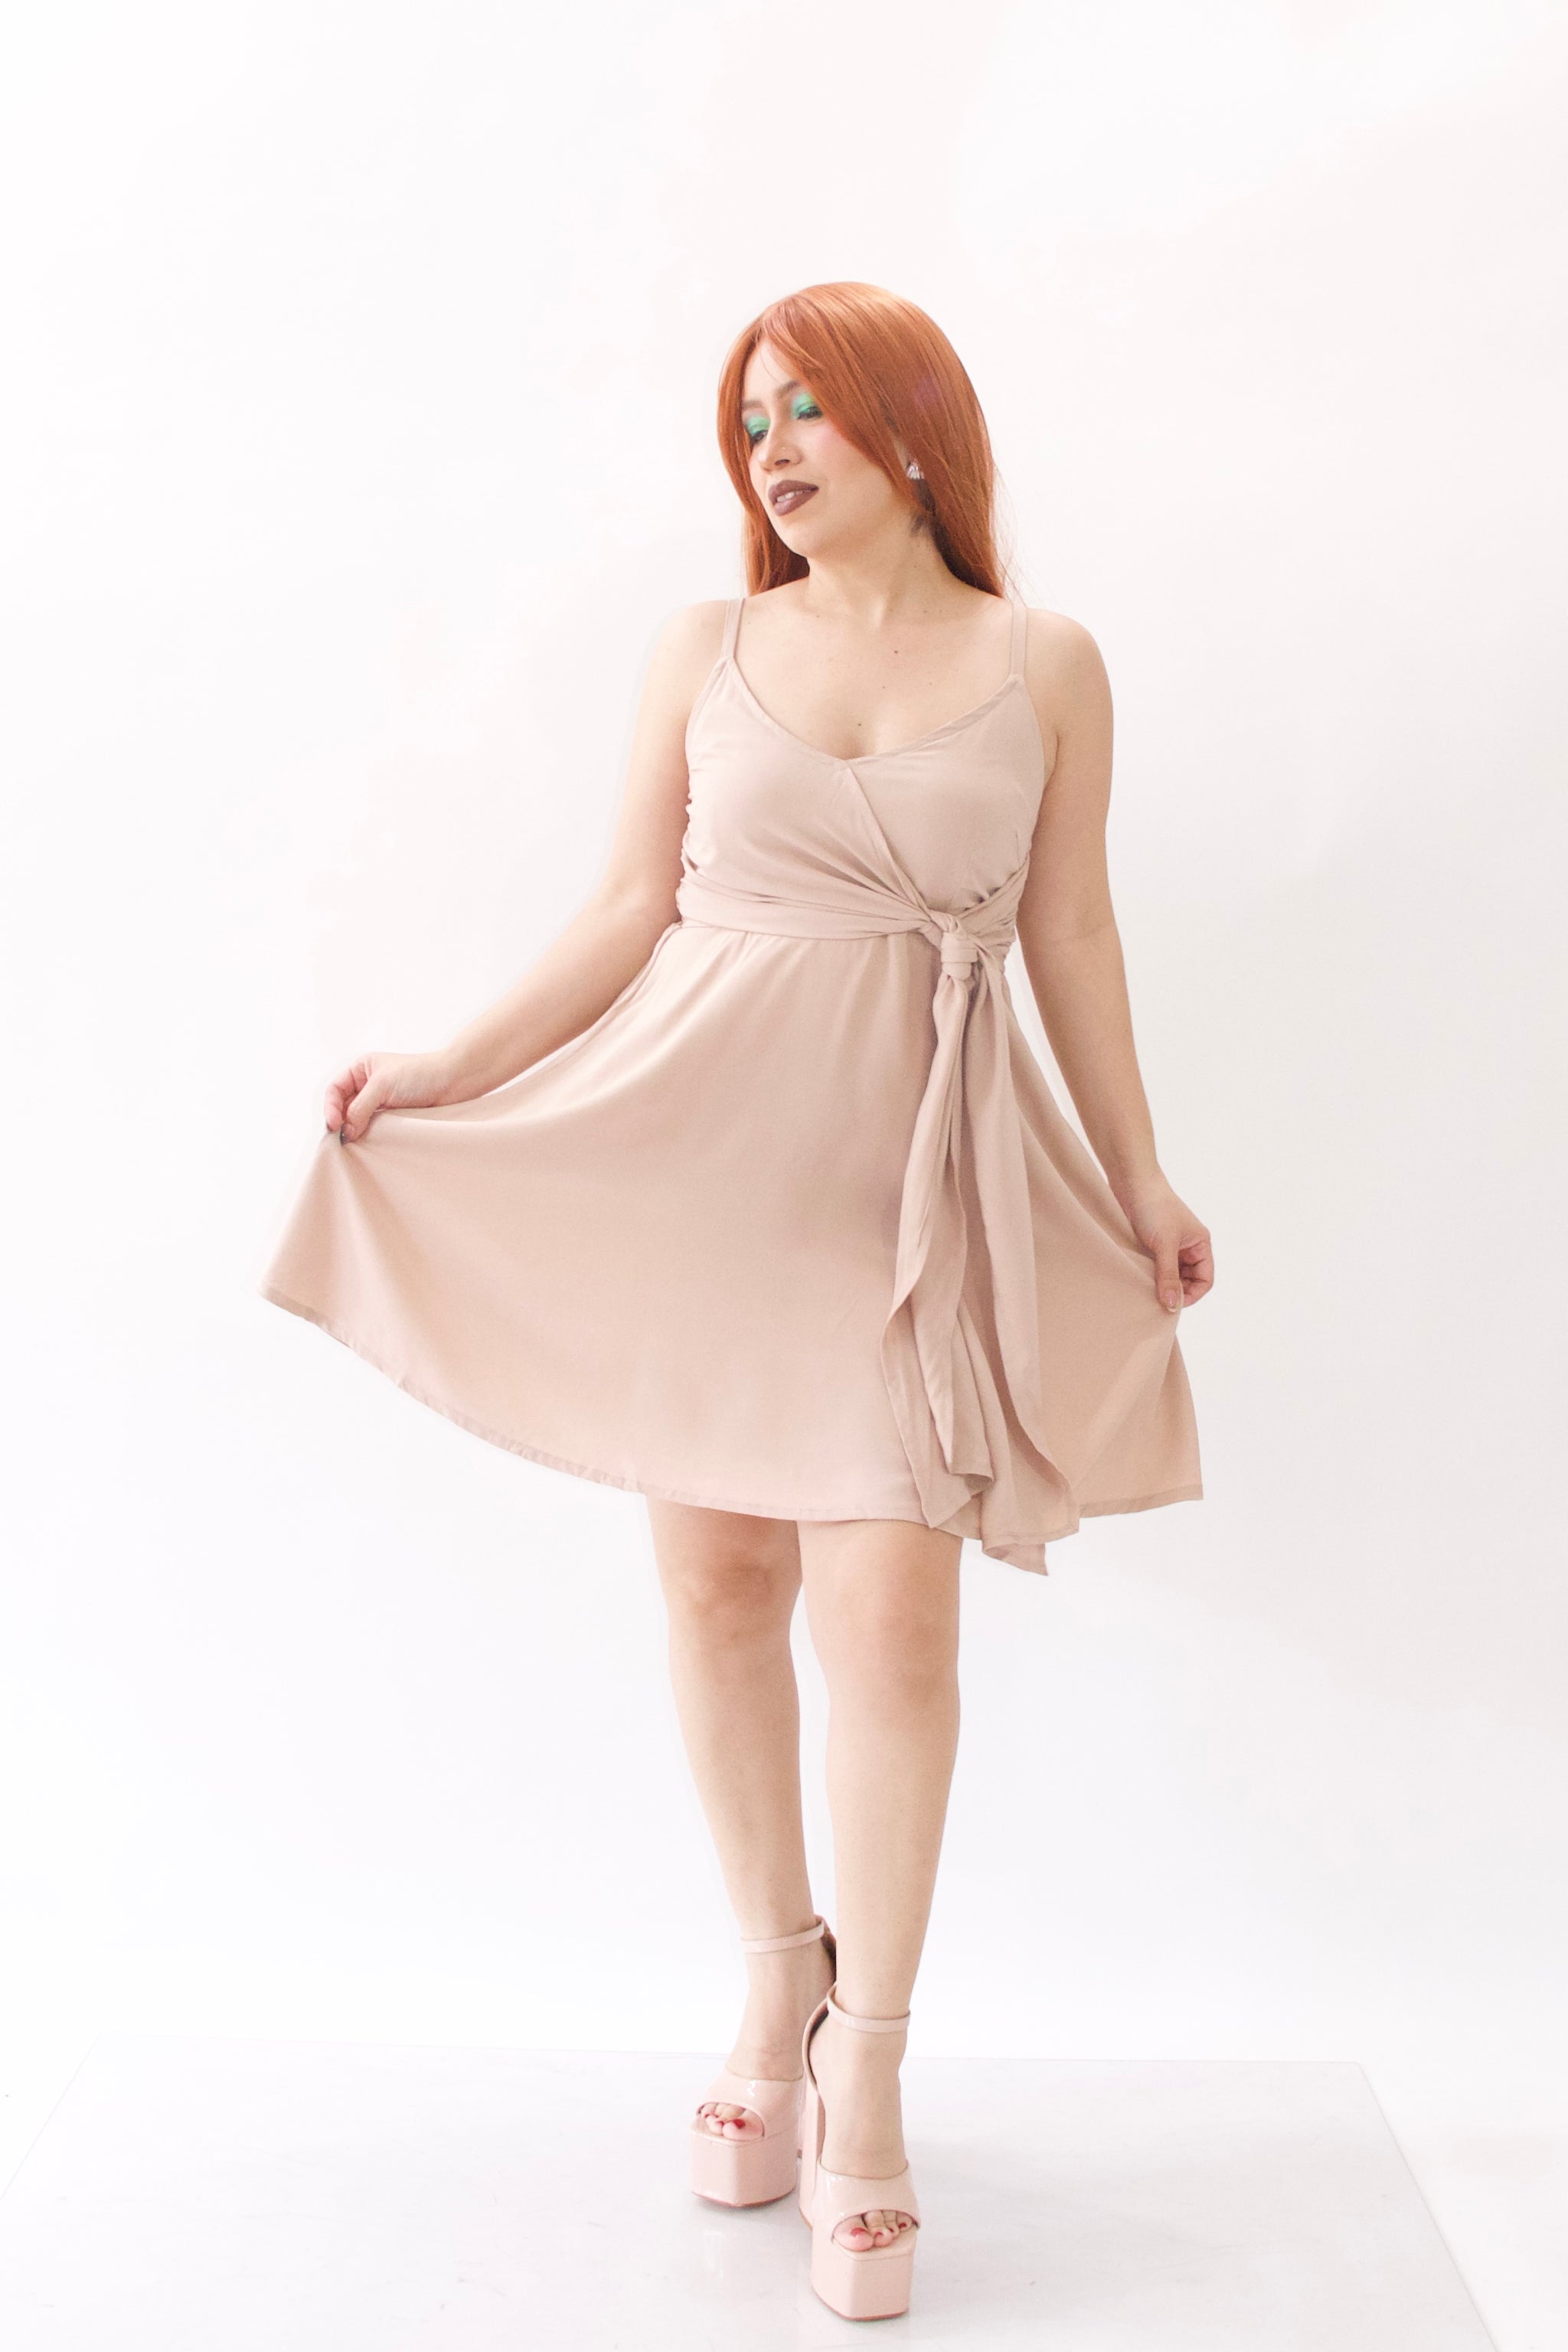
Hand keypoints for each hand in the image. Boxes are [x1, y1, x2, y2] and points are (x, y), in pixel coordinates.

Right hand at [325, 1050, 457, 1142]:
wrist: (453, 1082)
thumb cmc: (419, 1074)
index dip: (330, 1108)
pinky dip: (367, 1136)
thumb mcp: (382, 1086)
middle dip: (339, 1122)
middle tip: (340, 1140)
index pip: (334, 1090)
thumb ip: (360, 1108)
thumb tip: (345, 1132)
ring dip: (353, 1131)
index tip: (334, 1125)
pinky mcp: (392, 1117)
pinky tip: (367, 1144)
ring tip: (352, 1144)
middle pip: (342, 1108)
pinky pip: (372, 1129)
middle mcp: (367, 1085)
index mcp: (361, 1069)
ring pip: (356, 1120)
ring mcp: (380, 1102)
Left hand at [1110, 1172, 1212, 1313]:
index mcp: (1201, 1244)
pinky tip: (1140, 1281)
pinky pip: (1157, 1267)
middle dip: (1177, 1291)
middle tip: (1158, 1300)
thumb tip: (1172, 1306)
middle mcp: (1188, 1246)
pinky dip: (1151, 1276)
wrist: (1132, 1182)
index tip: (1173, 1303)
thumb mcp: (1164, 1245)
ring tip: (1148, 1291)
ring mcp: (1170, 1245)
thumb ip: (1168, 1276)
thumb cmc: (1154, 1207)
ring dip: (1163, 1284)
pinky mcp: (1152, 1244)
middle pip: (1189, 1280)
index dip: (1193, 1294)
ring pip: (1172, 1275)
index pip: (1205, 1280)